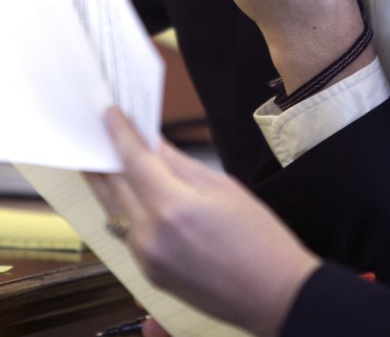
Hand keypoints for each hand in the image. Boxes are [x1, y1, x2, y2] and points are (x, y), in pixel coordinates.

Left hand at [88, 108, 319, 336]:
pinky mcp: (148, 273)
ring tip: (107, 157)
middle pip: (114, 188)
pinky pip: (128, 232)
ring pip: (116, 211)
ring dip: (109, 183)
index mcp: (173, 208)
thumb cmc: (259, 238)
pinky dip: (124, 207)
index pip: (134, 162)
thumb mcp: (224, 188)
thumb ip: (181, 165)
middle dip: (105, 157)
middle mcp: (150, 236)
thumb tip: (155, 145)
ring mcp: (146, 259)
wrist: (272, 293)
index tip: (109, 113)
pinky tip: (129, 191)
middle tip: (99, 130)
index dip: (120, 133)